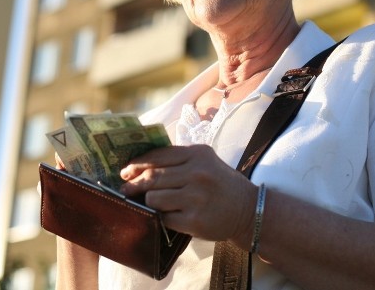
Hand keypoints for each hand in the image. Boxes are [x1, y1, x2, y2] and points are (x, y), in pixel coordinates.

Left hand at [119, 144, 255, 245]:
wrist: (249, 210)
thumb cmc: (221, 184)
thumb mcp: (205, 162)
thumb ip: (178, 160)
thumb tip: (140, 166)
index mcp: (197, 154)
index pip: (158, 156)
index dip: (137, 164)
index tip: (126, 170)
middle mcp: (197, 173)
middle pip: (152, 177)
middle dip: (134, 184)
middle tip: (124, 190)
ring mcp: (196, 197)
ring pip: (154, 198)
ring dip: (149, 202)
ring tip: (151, 203)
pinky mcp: (194, 220)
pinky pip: (164, 218)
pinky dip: (161, 217)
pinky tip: (166, 216)